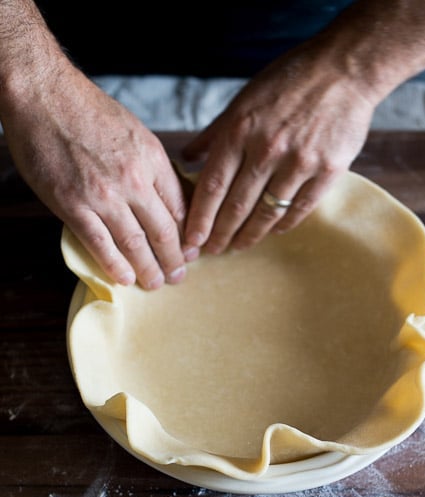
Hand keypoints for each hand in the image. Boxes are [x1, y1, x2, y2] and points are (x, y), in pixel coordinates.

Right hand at [2, 60, 191, 288]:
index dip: (188, 236)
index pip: (180, 207)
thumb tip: (168, 197)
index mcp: (153, 159)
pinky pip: (100, 244)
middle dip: (174, 259)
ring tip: (155, 283)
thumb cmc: (88, 109)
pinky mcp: (73, 205)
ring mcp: (103, 195)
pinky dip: (114, 265)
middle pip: (163, 231)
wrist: (44, 95)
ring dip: (148, 268)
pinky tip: (124, 278)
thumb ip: (153, 166)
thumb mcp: (136, 133)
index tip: (191, 252)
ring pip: (135, 243)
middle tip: (178, 276)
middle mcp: (133, 180)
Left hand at [181, 37, 375, 253]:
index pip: (213, 186)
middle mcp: (267, 149)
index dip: (200, 218)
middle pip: (236, 206)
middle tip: (212, 252)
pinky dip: (283, 223)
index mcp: (241, 130)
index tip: (191, 240)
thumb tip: (187, 159)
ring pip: (267, 212)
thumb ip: (216, 132)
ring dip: (250, 234)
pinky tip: (272, 230)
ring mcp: (299, 162)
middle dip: (221, 234)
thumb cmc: (289, 81)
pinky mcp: (327, 170)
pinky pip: (300, 208)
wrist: (345, 68)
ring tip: (239, 246)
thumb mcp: (245, 99)